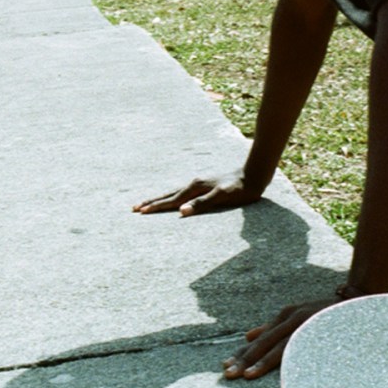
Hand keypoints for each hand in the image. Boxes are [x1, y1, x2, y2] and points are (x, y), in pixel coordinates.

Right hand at [134, 170, 262, 216]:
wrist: (253, 175)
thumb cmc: (240, 189)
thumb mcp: (222, 197)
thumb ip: (202, 204)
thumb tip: (181, 211)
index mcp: (195, 188)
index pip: (171, 200)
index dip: (156, 207)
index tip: (141, 212)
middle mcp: (194, 184)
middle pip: (168, 195)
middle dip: (151, 202)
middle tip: (134, 208)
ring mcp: (198, 184)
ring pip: (173, 193)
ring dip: (159, 199)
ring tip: (147, 203)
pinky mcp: (204, 186)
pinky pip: (182, 193)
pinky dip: (171, 197)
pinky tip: (172, 199)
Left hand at [223, 298, 337, 378]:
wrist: (359, 300)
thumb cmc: (326, 312)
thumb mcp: (296, 316)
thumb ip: (272, 327)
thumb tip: (247, 335)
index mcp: (285, 316)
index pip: (259, 338)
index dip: (242, 352)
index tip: (225, 364)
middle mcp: (292, 318)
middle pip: (263, 342)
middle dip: (244, 359)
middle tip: (227, 373)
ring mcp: (305, 324)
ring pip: (279, 347)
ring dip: (261, 361)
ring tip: (246, 375)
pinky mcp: (318, 331)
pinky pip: (299, 348)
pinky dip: (287, 360)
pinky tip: (279, 370)